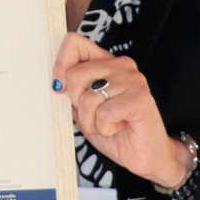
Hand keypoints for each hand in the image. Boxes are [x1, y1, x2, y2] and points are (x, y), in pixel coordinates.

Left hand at [52, 32, 190, 187]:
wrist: (143, 155)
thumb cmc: (113, 131)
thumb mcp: (83, 108)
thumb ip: (71, 90)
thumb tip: (56, 82)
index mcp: (106, 63)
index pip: (74, 44)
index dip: (60, 66)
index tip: (60, 88)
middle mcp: (121, 65)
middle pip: (75, 75)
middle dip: (77, 105)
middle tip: (95, 116)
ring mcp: (133, 80)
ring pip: (88, 99)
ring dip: (92, 122)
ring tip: (109, 124)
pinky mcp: (140, 98)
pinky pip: (104, 113)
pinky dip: (105, 128)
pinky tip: (119, 127)